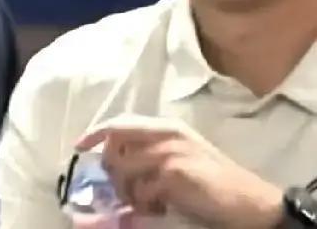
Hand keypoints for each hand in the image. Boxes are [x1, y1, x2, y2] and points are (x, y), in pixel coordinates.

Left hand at [75, 115, 282, 228]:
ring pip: (123, 170)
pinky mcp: (172, 174)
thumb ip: (152, 151)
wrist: (250, 202)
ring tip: (149, 202)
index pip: (120, 122)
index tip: (79, 146)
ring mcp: (168, 152)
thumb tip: (117, 162)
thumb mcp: (183, 155)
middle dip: (112, 170)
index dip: (96, 132)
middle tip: (126, 190)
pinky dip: (145, 204)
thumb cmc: (216, 182)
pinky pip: (141, 191)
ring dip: (129, 192)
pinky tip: (162, 208)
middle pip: (115, 144)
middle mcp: (165, 134)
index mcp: (166, 127)